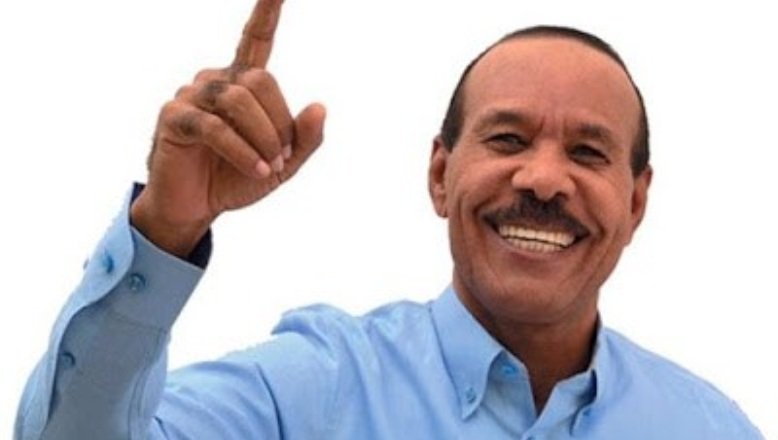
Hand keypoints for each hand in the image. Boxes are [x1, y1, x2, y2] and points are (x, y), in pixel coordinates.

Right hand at [131, 0, 325, 256]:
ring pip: (238, 99)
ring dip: (263, 137)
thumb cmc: (237, 179)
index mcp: (243, 85)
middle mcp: (216, 81)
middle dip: (279, 123)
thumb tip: (320, 106)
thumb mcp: (283, 164)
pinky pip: (215, 126)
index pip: (256, 40)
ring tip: (270, 166)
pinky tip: (258, 170)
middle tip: (283, 157)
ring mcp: (192, 96)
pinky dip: (242, 151)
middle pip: (260, 80)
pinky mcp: (174, 118)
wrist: (198, 208)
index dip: (266, 12)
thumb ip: (304, 139)